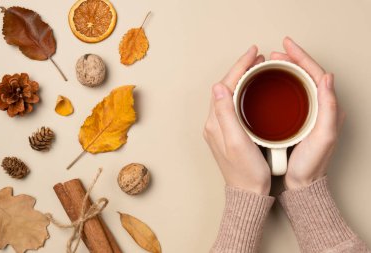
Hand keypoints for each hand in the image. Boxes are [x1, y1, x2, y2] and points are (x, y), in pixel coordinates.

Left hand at [203, 46, 270, 194]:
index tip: (253, 53)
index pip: (225, 85)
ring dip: (241, 79)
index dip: (239, 66)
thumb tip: (218, 86)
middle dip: (240, 69)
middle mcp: (214, 123)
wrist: (247, 192)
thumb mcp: (237, 141)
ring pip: (228, 94)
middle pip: (225, 87)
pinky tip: (252, 90)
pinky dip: (242, 92)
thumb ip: (225, 113)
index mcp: (215, 122)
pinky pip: (232, 104)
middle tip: (258, 57)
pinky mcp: (227, 132)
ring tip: (256, 68)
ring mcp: (220, 128)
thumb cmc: (246, 171)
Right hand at [271, 37, 344, 188]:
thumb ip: (329, 107)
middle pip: (306, 75)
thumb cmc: (311, 164)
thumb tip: (328, 77)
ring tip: (271, 64)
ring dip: (284, 71)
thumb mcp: (324, 136)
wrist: (302, 183)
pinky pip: (289, 95)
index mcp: (328, 108)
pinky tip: (269, 84)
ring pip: (296, 84)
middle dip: (291, 60)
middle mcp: (320, 107)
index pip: (316, 74)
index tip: (286, 46)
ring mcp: (307, 113)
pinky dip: (279, 85)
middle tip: (274, 54)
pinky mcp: (296, 119)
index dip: (301, 57)